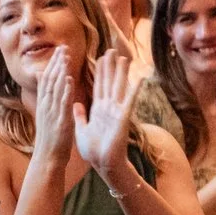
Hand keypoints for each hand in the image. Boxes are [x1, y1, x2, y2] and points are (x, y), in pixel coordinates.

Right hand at [31, 44, 76, 170]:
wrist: (48, 158)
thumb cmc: (50, 139)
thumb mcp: (46, 117)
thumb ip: (47, 100)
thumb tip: (45, 86)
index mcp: (44, 105)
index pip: (47, 80)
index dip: (52, 65)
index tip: (59, 51)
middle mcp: (46, 106)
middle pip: (50, 80)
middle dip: (56, 63)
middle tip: (63, 47)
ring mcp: (52, 113)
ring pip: (55, 88)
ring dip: (60, 72)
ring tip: (66, 57)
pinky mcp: (60, 121)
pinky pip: (62, 103)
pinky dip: (65, 90)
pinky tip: (69, 79)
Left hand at [74, 49, 136, 180]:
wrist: (103, 164)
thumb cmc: (93, 150)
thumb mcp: (82, 128)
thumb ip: (80, 115)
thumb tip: (76, 104)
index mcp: (98, 109)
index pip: (99, 86)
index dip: (100, 72)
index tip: (100, 57)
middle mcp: (109, 108)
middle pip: (110, 82)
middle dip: (110, 67)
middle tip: (112, 50)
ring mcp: (117, 112)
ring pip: (119, 88)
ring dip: (121, 73)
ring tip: (124, 57)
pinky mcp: (123, 119)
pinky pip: (129, 102)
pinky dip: (134, 90)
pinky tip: (139, 78)